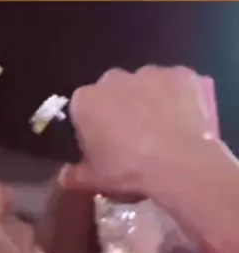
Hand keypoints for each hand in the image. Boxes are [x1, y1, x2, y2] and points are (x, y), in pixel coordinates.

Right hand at [61, 66, 215, 196]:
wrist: (179, 163)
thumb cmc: (128, 171)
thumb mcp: (96, 180)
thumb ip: (76, 175)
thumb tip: (64, 176)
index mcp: (86, 101)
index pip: (83, 109)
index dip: (93, 129)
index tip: (104, 148)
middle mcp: (114, 78)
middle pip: (114, 92)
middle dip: (121, 110)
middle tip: (135, 141)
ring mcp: (151, 72)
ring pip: (146, 85)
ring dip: (151, 102)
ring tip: (164, 133)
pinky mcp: (182, 74)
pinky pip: (177, 85)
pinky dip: (180, 99)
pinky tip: (187, 122)